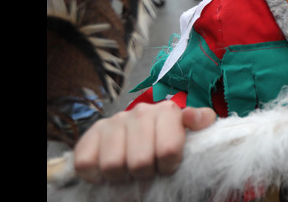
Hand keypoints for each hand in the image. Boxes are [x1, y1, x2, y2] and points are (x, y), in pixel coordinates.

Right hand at [73, 101, 216, 183]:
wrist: (142, 136)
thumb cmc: (169, 138)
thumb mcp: (192, 131)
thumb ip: (201, 121)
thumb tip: (190, 115)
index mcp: (167, 111)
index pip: (168, 151)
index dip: (168, 167)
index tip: (167, 166)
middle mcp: (140, 112)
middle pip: (140, 162)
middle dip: (144, 174)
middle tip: (147, 170)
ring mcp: (114, 121)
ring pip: (112, 165)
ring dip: (121, 176)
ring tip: (129, 171)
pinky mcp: (91, 135)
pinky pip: (86, 163)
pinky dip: (96, 175)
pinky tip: (108, 171)